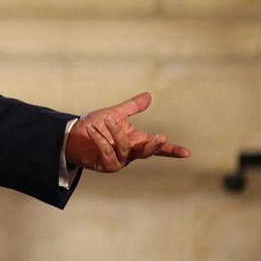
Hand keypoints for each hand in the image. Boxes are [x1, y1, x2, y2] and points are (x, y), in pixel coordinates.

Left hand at [65, 92, 189, 172]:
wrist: (73, 136)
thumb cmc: (95, 125)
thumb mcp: (115, 114)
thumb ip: (132, 107)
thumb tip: (149, 95)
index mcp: (137, 141)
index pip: (158, 148)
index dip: (172, 151)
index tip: (187, 153)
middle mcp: (131, 153)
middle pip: (147, 152)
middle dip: (155, 145)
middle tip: (161, 137)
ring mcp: (119, 161)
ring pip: (125, 148)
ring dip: (117, 133)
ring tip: (107, 118)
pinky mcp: (105, 165)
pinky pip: (107, 152)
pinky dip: (100, 139)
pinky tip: (92, 130)